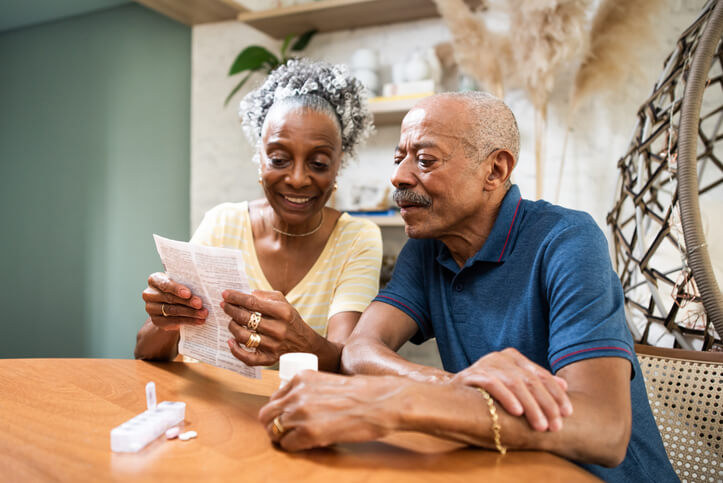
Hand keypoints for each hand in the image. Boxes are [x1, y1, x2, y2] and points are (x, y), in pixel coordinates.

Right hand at [142, 272, 206, 330]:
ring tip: (203, 314)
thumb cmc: (178, 290)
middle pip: (170, 298)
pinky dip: (188, 321)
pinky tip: (198, 321)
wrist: (171, 306)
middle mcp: (149, 294)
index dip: (176, 289)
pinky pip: (173, 321)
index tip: (188, 293)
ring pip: (172, 311)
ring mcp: (151, 308)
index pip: (164, 284)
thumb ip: (187, 283)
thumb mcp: (180, 283)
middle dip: (187, 302)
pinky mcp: (156, 321)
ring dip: (190, 313)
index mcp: (155, 280)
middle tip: (200, 304)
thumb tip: (203, 288)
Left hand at [222, 289, 317, 365]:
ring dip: (232, 327)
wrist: (305, 343)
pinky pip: (247, 358)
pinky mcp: (269, 359)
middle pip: (245, 318)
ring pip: (243, 336)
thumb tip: (245, 294)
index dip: (236, 297)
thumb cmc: (290, 320)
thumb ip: (265, 295)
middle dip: (231, 310)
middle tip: (224, 306)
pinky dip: (236, 350)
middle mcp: (278, 329)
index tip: (225, 294)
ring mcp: (273, 346)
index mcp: (282, 312)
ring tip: (231, 321)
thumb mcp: (284, 302)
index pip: (252, 302)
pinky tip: (231, 342)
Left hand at [258, 371, 400, 450]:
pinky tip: (307, 445)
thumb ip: (310, 391)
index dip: (279, 411)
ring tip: (298, 440)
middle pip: (267, 415)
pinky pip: (287, 445)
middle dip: (273, 425)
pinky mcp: (309, 433)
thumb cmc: (364, 393)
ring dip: (283, 438)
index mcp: (302, 377)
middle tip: (285, 433)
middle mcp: (297, 393)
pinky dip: (294, 448)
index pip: (274, 398)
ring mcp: (301, 413)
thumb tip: (298, 407)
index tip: (286, 418)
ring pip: (274, 431)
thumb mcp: (329, 382)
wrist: (382, 401)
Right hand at [452, 348, 572, 431]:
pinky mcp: (472, 374)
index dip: (556, 394)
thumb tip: (564, 385)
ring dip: (531, 406)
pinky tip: (517, 412)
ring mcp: (485, 364)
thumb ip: (536, 384)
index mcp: (513, 357)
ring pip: (515, 384)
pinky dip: (507, 397)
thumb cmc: (486, 394)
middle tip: (556, 425)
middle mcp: (500, 357)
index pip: (541, 376)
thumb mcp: (514, 387)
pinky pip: (493, 385)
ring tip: (540, 425)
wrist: (449, 396)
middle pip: (530, 381)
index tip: (567, 413)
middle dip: (546, 405)